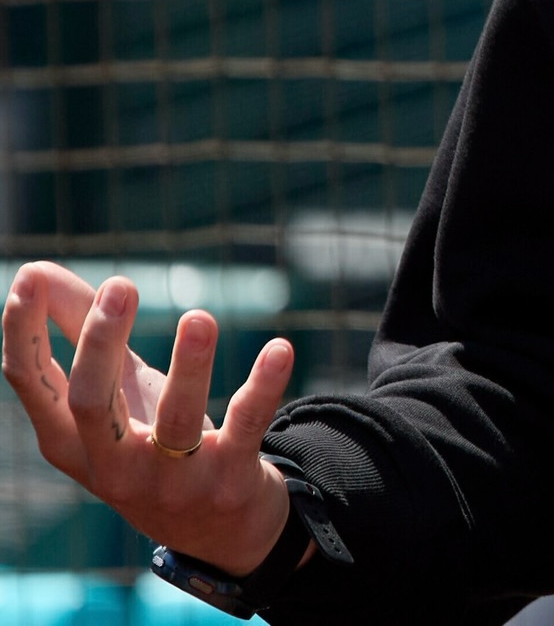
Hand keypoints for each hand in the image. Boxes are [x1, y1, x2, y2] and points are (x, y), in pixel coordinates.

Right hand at [2, 261, 294, 574]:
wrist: (217, 529)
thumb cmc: (148, 440)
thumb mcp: (113, 390)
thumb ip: (76, 330)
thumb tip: (33, 269)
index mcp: (69, 438)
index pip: (30, 383)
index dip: (21, 331)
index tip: (29, 276)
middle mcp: (111, 465)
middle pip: (91, 403)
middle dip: (101, 343)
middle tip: (121, 284)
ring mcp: (170, 479)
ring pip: (174, 423)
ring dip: (190, 368)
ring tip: (200, 317)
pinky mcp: (227, 480)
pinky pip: (245, 430)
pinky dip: (263, 388)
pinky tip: (280, 348)